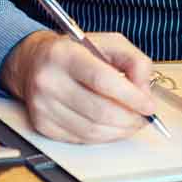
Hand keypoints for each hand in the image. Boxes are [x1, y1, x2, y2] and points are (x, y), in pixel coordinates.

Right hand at [0, 30, 157, 143]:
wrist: (32, 63)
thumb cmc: (73, 52)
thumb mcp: (106, 43)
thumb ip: (133, 61)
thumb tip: (145, 91)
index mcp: (63, 54)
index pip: (102, 80)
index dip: (131, 97)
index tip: (148, 105)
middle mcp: (48, 80)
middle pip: (99, 111)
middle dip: (130, 119)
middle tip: (144, 117)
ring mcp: (43, 106)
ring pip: (93, 131)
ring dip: (120, 131)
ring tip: (131, 122)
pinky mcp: (42, 125)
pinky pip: (82, 139)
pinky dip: (103, 136)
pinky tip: (110, 125)